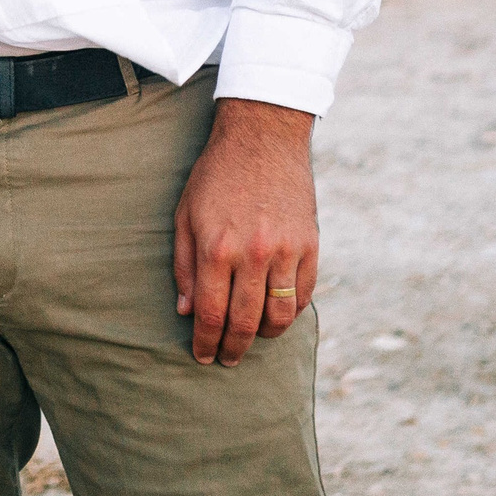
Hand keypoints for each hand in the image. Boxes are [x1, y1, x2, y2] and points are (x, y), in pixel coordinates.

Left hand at [172, 98, 318, 365]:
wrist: (262, 137)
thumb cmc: (215, 175)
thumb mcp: (185, 214)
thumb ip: (184, 266)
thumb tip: (187, 311)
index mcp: (217, 248)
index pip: (211, 314)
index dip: (206, 342)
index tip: (203, 356)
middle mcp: (253, 254)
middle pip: (246, 322)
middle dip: (233, 348)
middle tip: (226, 358)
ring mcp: (286, 251)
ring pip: (280, 316)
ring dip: (265, 336)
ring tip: (252, 338)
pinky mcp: (310, 245)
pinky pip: (303, 294)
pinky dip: (290, 312)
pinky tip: (276, 314)